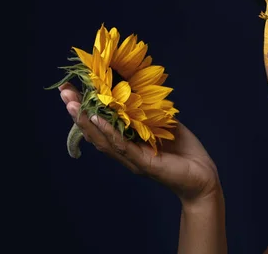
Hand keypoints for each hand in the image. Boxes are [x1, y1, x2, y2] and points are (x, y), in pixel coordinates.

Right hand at [59, 82, 220, 204]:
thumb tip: (141, 90)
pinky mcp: (143, 163)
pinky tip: (97, 119)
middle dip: (78, 112)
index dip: (86, 108)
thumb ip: (151, 111)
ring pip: (102, 140)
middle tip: (63, 92)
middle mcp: (125, 152)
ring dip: (86, 121)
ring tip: (72, 104)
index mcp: (129, 142)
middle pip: (95, 132)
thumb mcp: (165, 124)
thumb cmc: (185, 152)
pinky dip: (108, 132)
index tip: (71, 89)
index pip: (102, 124)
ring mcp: (132, 159)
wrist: (203, 178)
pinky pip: (122, 146)